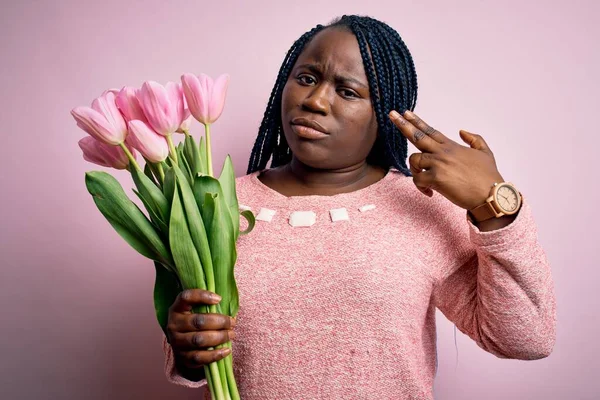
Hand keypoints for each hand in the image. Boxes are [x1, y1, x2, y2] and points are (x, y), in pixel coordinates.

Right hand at [167, 289, 235, 371]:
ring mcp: (176, 342)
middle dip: (219, 322)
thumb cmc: (198, 324)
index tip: (219, 299)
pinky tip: (226, 350)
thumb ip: (210, 307)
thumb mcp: (199, 311)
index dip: (202, 296)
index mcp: (177, 309)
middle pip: (197, 321)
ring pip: (199, 340)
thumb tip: (230, 309)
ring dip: (219, 337)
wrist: (186, 348)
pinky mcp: (182, 357)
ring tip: (231, 334)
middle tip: (232, 322)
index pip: (186, 297)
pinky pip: (199, 357)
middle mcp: (173, 324)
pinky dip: (215, 354)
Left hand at [389, 110, 503, 209]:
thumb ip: (475, 139)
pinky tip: (430, 193)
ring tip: (425, 181)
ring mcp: (439, 164)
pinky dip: (420, 187)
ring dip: (415, 170)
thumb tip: (462, 131)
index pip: (430, 131)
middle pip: (417, 136)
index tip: (406, 112)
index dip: (417, 121)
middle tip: (391, 114)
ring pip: (414, 160)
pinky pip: (417, 179)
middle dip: (402, 124)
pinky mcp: (436, 178)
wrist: (492, 195)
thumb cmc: (488, 177)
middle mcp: (443, 152)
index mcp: (452, 146)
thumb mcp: (485, 153)